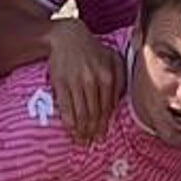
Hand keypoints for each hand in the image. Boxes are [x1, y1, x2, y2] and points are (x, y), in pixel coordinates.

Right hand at [48, 20, 123, 143]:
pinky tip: (70, 130)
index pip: (106, 108)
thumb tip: (116, 104)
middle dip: (92, 131)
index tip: (101, 137)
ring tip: (80, 140)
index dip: (103, 125)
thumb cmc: (93, 50)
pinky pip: (65, 107)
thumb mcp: (113, 59)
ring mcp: (76, 82)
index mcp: (108, 76)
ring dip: (81, 130)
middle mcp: (93, 80)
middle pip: (93, 113)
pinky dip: (69, 121)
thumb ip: (120, 79)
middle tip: (90, 143)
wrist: (67, 36)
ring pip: (80, 113)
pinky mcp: (61, 83)